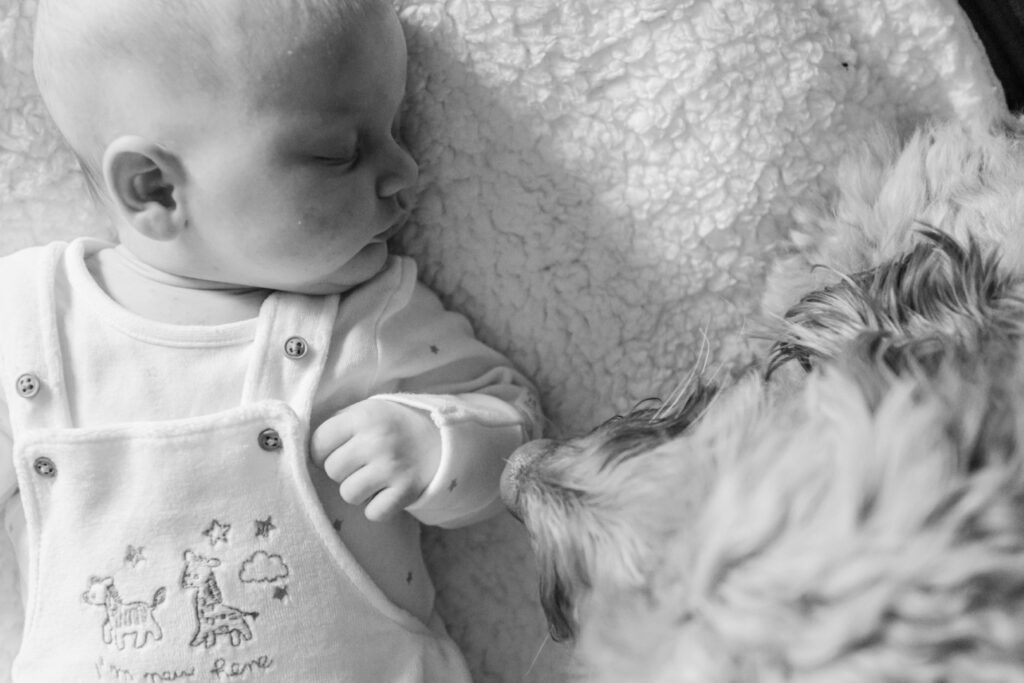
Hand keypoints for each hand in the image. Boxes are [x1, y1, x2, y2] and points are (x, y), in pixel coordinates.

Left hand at [311, 399, 440, 521]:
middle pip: (332, 471)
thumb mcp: (367, 410)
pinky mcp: (406, 491)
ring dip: (358, 491)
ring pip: (349, 494)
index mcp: (364, 416)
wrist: (441, 438)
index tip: (336, 451)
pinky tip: (386, 493)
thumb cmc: (393, 425)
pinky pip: (373, 513)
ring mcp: (393, 468)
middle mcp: (377, 441)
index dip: (322, 451)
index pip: (318, 443)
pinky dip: (377, 507)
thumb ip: (336, 424)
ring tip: (373, 478)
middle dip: (342, 471)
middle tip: (359, 465)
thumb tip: (299, 448)